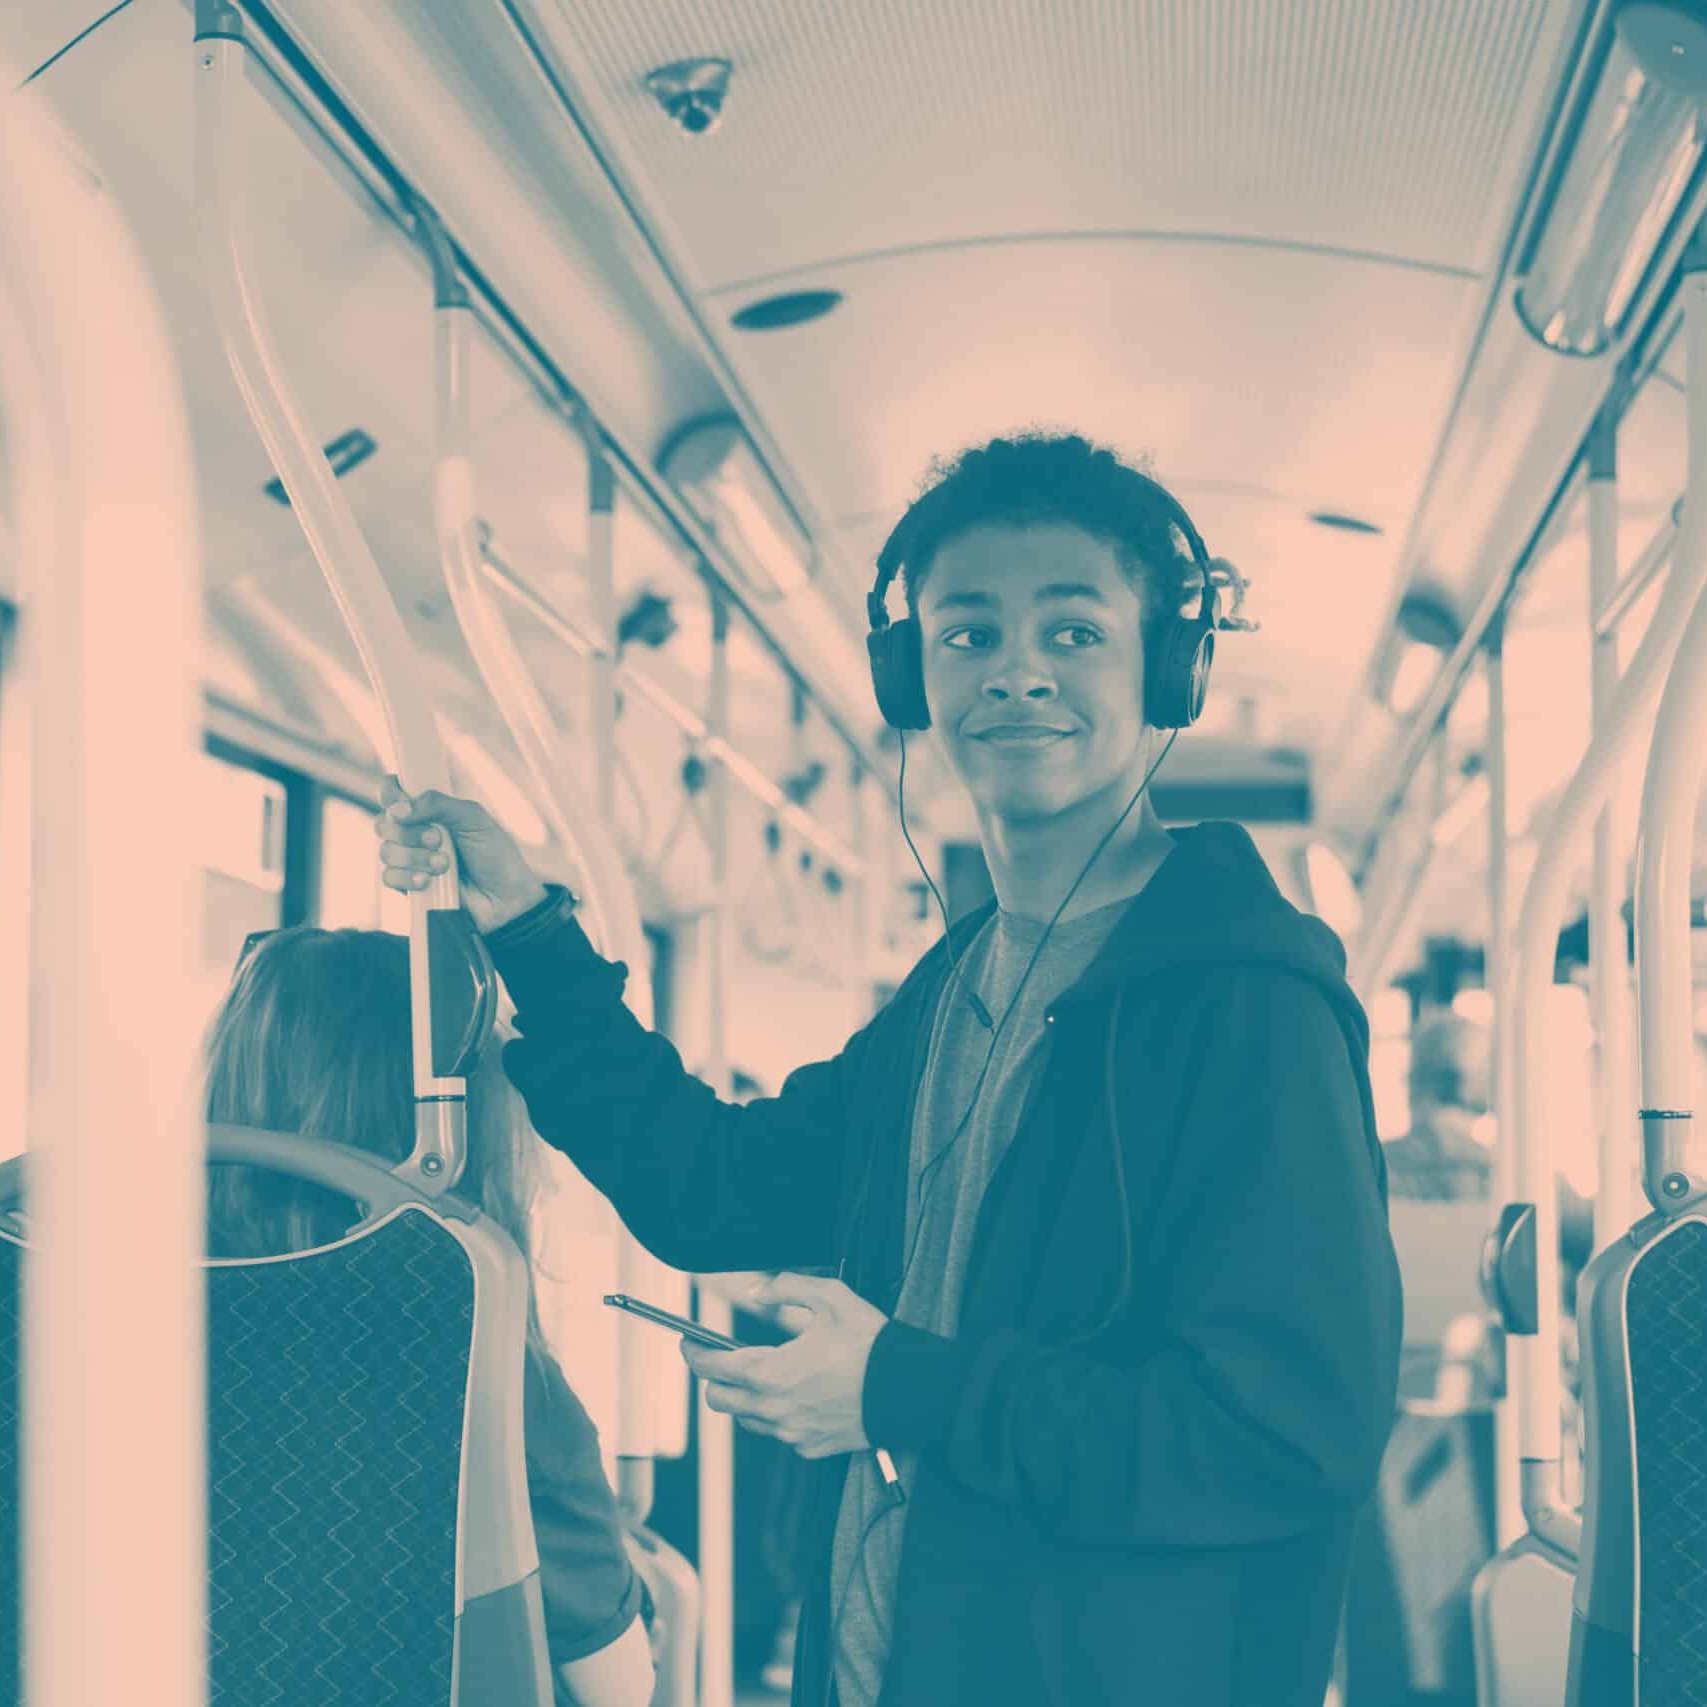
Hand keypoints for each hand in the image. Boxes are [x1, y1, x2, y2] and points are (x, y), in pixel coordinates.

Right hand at [373, 775, 546, 933]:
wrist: (504, 897)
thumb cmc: (494, 854)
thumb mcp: (472, 818)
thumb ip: (437, 804)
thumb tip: (398, 809)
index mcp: (429, 810)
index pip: (392, 791)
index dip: (390, 794)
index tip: (401, 803)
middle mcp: (414, 832)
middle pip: (383, 823)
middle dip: (409, 833)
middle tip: (438, 840)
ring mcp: (410, 859)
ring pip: (386, 851)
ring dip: (415, 858)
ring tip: (445, 865)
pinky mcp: (408, 885)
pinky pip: (389, 877)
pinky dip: (409, 878)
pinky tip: (428, 882)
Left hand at [680, 1274, 887, 1458]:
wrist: (908, 1389)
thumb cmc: (871, 1345)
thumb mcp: (830, 1297)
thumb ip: (785, 1287)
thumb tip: (756, 1292)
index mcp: (771, 1372)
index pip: (712, 1367)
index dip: (693, 1353)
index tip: (688, 1342)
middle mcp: (774, 1409)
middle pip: (719, 1400)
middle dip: (714, 1378)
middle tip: (723, 1358)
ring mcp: (791, 1433)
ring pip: (746, 1420)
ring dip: (744, 1398)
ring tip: (763, 1375)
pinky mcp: (810, 1448)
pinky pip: (778, 1434)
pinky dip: (776, 1416)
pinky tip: (795, 1395)